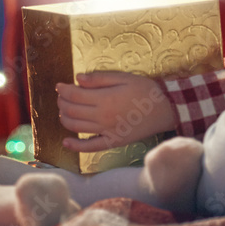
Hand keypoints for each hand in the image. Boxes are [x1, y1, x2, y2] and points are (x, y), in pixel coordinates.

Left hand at [56, 71, 176, 151]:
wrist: (165, 109)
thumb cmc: (145, 90)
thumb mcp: (124, 78)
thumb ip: (99, 78)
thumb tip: (78, 79)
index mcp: (105, 99)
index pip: (75, 95)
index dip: (64, 90)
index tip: (59, 85)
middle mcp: (103, 118)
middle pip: (72, 110)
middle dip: (62, 102)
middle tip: (61, 96)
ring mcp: (107, 132)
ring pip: (76, 127)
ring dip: (64, 118)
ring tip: (63, 110)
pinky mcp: (113, 142)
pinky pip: (90, 147)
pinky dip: (75, 146)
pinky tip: (65, 142)